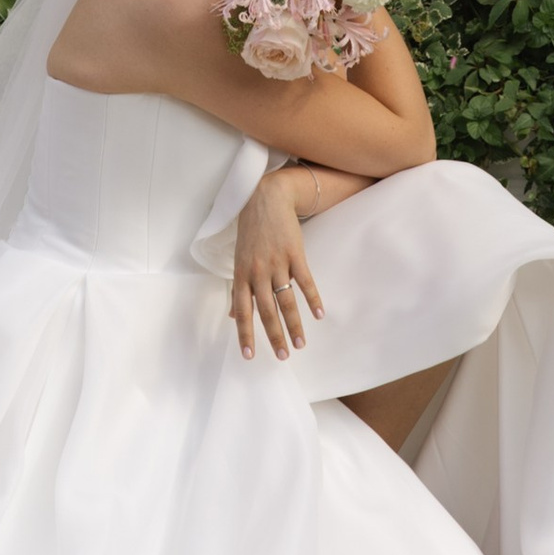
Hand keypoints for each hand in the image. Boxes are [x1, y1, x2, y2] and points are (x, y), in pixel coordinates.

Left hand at [231, 169, 323, 360]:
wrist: (266, 198)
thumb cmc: (250, 231)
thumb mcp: (238, 259)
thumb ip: (238, 289)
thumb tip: (233, 316)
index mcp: (241, 274)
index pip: (242, 311)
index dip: (245, 334)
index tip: (250, 356)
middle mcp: (257, 272)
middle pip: (266, 310)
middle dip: (274, 336)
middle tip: (283, 356)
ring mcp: (277, 263)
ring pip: (286, 300)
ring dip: (294, 324)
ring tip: (300, 344)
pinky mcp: (295, 254)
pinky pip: (305, 281)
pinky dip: (313, 299)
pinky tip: (319, 315)